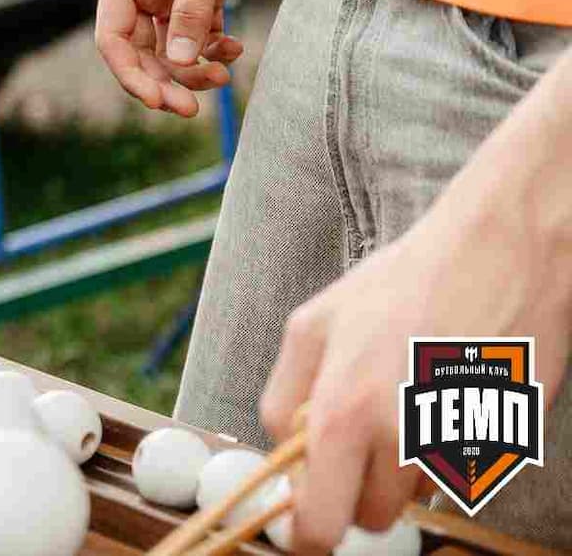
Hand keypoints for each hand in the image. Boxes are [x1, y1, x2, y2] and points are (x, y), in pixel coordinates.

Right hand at [94, 0, 290, 115]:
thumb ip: (192, 7)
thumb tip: (182, 60)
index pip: (113, 38)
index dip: (132, 75)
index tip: (162, 101)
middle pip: (141, 50)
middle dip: (166, 79)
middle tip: (194, 108)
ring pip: (171, 46)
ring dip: (192, 67)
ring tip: (224, 72)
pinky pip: (197, 32)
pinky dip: (213, 47)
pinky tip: (234, 47)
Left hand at [260, 201, 571, 551]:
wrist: (498, 255)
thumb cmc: (403, 284)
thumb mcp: (313, 327)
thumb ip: (286, 396)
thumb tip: (281, 452)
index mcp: (343, 415)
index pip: (319, 522)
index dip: (309, 527)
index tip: (307, 518)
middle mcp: (401, 444)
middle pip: (368, 517)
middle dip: (356, 490)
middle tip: (360, 438)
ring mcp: (457, 450)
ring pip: (414, 499)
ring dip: (403, 471)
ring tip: (408, 402)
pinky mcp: (503, 447)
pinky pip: (457, 475)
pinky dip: (446, 453)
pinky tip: (446, 399)